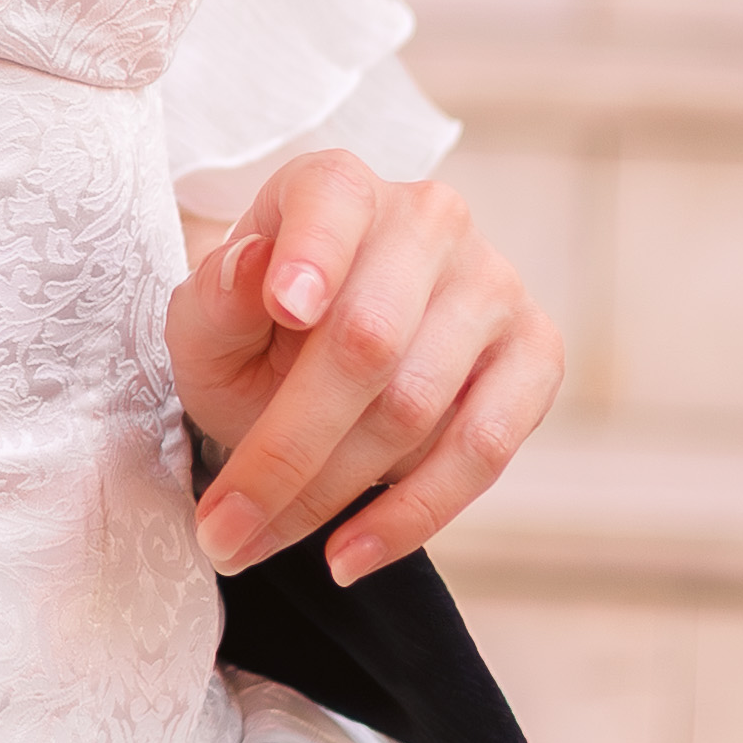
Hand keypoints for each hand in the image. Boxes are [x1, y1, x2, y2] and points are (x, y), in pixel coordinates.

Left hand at [170, 149, 560, 585]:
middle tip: (220, 526)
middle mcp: (429, 221)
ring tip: (255, 546)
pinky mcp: (536, 356)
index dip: (314, 256)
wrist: (313, 364)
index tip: (287, 310)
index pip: (334, 204)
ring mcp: (494, 287)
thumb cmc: (254, 335)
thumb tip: (251, 269)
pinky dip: (413, 515)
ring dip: (330, 495)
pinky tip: (349, 555)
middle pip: (367, 340)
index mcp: (338, 188)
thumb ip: (217, 298)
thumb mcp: (206, 321)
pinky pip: (484, 450)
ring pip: (417, 408)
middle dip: (286, 448)